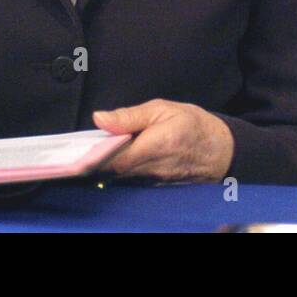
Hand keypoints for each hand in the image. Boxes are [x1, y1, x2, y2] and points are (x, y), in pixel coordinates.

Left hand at [93, 99, 234, 182]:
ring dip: (106, 165)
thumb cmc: (193, 124)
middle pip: (110, 170)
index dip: (91, 156)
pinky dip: (119, 170)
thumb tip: (99, 118)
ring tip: (97, 150)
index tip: (76, 150)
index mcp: (153, 146)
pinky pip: (128, 180)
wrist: (220, 150)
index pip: (111, 159)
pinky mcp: (153, 187)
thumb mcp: (163, 109)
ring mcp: (152, 181)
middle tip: (81, 147)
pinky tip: (115, 159)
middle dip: (94, 159)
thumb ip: (129, 116)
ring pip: (117, 176)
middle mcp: (150, 169)